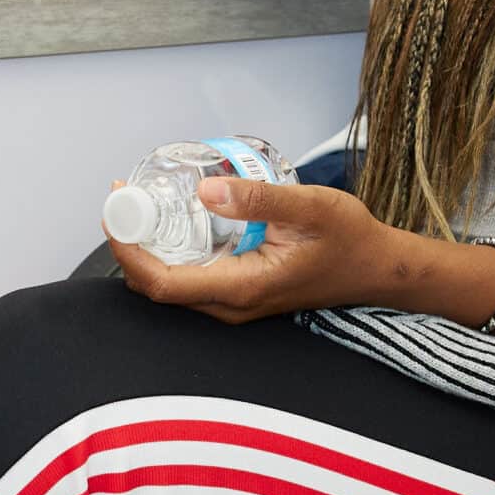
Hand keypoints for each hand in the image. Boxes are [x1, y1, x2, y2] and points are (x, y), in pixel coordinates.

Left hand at [107, 179, 400, 323]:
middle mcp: (230, 305)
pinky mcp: (237, 294)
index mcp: (241, 287)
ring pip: (169, 285)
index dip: (128, 250)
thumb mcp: (309, 206)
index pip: (161, 282)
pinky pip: (188, 278)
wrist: (375, 268)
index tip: (118, 210)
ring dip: (147, 248)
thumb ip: (258, 199)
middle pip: (156, 287)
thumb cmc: (348, 239)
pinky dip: (168, 251)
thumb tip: (206, 189)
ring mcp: (232, 304)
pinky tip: (171, 219)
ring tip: (141, 205)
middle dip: (131, 245)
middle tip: (125, 199)